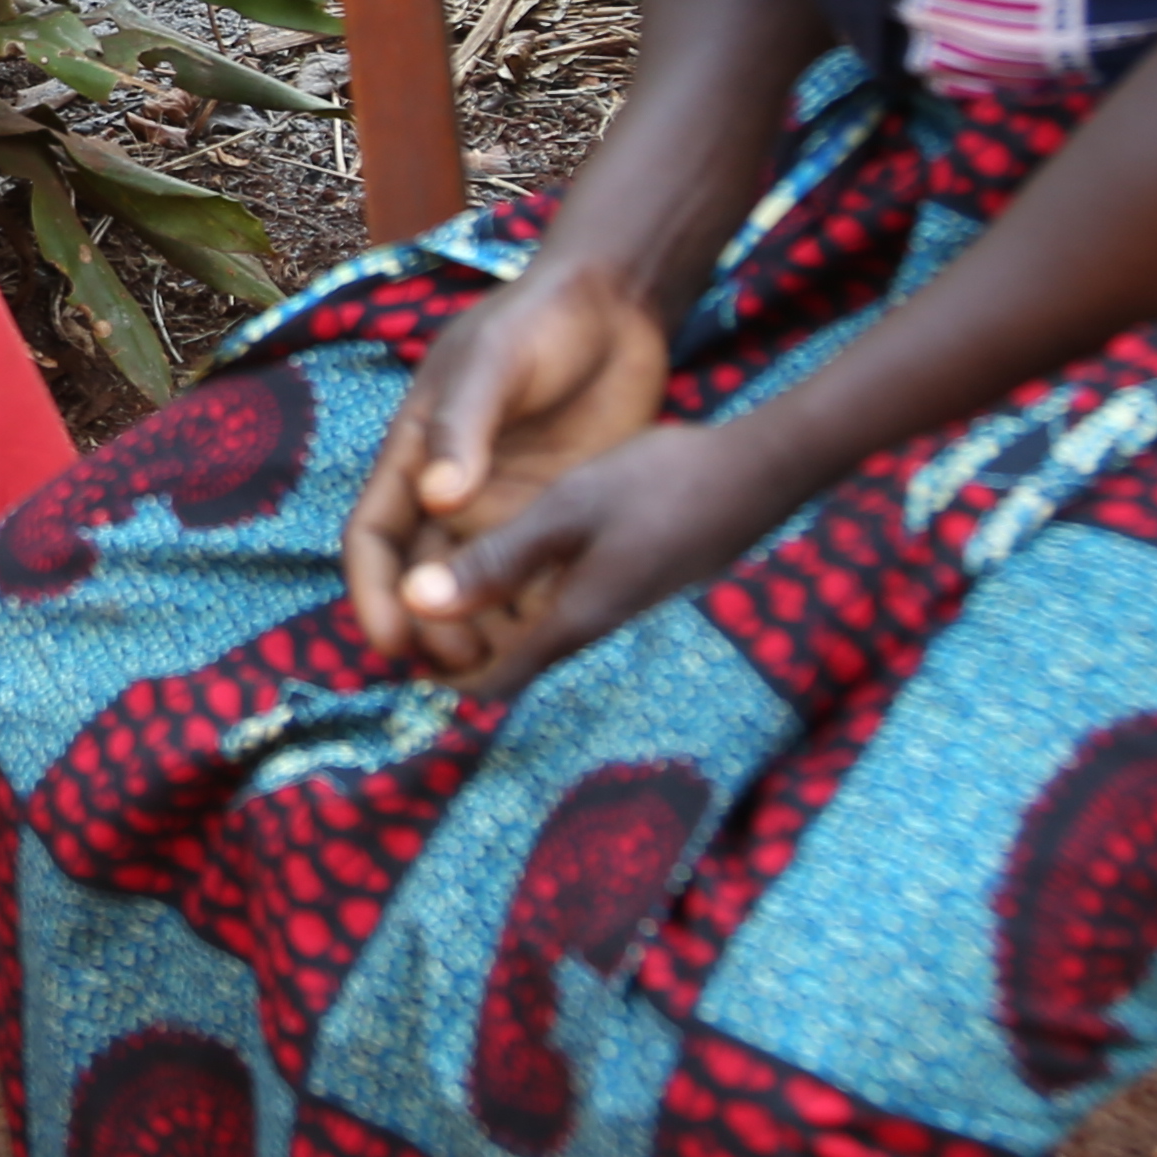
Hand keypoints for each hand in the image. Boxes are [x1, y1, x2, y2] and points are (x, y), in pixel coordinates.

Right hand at [343, 258, 678, 666]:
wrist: (615, 307)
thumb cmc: (539, 321)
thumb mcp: (494, 363)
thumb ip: (464, 429)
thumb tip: (436, 500)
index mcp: (414, 456)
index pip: (374, 540)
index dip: (375, 594)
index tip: (392, 641)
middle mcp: (451, 494)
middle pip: (422, 580)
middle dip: (428, 628)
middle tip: (459, 663)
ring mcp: (505, 508)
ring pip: (476, 590)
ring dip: (479, 632)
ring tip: (500, 671)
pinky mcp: (558, 515)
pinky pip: (535, 578)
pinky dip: (533, 613)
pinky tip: (552, 644)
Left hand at [386, 414, 826, 693]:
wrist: (758, 474)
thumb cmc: (662, 484)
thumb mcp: (567, 511)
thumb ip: (495, 560)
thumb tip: (418, 602)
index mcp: (569, 623)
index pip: (488, 682)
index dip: (438, 667)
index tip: (398, 632)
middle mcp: (590, 628)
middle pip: (508, 663)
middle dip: (457, 642)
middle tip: (411, 592)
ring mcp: (615, 606)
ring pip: (533, 630)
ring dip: (489, 613)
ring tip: (447, 562)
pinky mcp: (630, 580)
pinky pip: (562, 602)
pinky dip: (524, 588)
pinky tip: (512, 539)